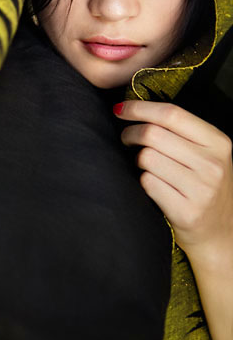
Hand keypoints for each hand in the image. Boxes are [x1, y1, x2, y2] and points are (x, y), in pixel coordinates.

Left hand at [114, 100, 232, 259]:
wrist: (218, 232)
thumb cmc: (202, 184)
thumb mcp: (204, 153)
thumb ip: (178, 131)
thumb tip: (133, 107)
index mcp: (218, 143)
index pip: (172, 114)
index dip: (140, 108)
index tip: (120, 108)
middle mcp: (213, 164)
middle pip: (153, 134)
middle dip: (130, 133)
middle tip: (127, 139)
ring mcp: (201, 189)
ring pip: (146, 158)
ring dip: (137, 159)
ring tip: (144, 165)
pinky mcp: (186, 211)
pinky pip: (146, 183)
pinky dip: (142, 181)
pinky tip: (152, 184)